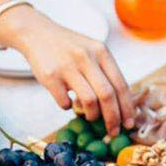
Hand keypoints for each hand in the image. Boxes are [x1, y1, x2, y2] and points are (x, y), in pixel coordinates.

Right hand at [0, 6, 133, 134]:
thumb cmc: (68, 48)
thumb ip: (104, 72)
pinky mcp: (50, 76)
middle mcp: (86, 58)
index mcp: (101, 52)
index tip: (129, 124)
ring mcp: (68, 67)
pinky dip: (68, 108)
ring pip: (89, 101)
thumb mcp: (91, 51)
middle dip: (113, 119)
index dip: (127, 108)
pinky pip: (65, 102)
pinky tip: (68, 102)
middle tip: (113, 132)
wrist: (37, 33)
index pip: (120, 85)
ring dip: (92, 115)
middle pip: (107, 96)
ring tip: (90, 117)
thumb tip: (118, 106)